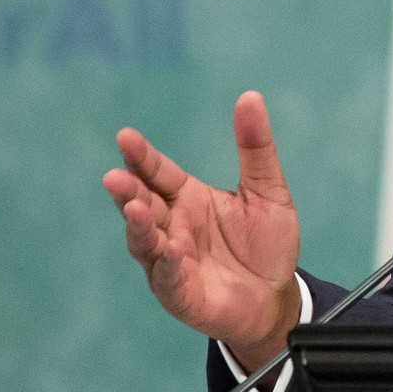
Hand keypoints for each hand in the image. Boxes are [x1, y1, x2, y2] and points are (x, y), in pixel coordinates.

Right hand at [102, 91, 301, 369]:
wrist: (276, 295)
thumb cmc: (265, 242)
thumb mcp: (267, 189)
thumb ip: (255, 147)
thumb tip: (250, 96)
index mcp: (188, 198)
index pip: (158, 173)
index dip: (142, 157)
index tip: (126, 137)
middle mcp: (172, 227)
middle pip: (143, 204)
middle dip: (128, 191)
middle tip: (115, 176)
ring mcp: (170, 261)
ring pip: (146, 242)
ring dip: (139, 226)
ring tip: (136, 209)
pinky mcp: (180, 293)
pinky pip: (169, 278)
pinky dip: (167, 264)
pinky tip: (170, 249)